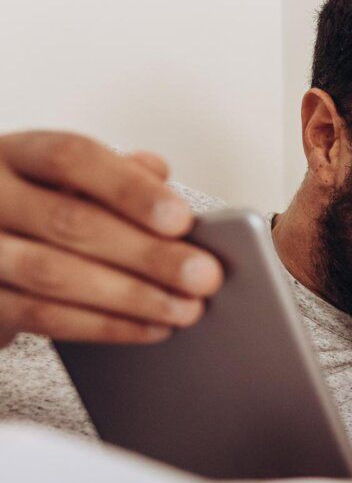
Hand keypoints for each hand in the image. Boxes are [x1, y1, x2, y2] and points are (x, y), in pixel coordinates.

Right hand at [0, 132, 223, 348]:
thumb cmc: (37, 205)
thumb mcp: (66, 179)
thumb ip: (114, 172)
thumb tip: (158, 172)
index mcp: (14, 155)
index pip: (71, 158)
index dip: (129, 189)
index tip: (182, 219)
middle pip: (70, 222)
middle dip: (146, 253)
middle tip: (203, 276)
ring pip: (53, 274)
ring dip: (131, 296)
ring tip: (186, 309)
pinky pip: (42, 317)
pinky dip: (103, 326)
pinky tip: (150, 328)